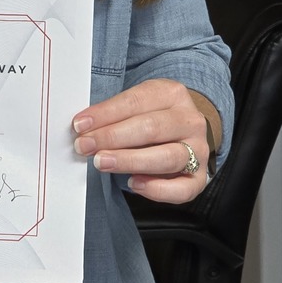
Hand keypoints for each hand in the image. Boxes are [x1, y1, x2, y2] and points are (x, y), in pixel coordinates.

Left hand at [71, 78, 209, 203]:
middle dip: (112, 137)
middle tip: (85, 146)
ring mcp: (198, 149)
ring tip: (102, 162)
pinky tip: (134, 183)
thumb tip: (83, 127)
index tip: (80, 124)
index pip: (135, 101)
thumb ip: (115, 113)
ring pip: (167, 157)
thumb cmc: (152, 116)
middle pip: (151, 128)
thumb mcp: (137, 104)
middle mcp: (189, 120)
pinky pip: (182, 188)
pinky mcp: (201, 178)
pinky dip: (157, 189)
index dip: (106, 113)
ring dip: (129, 161)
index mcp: (172, 94)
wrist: (184, 129)